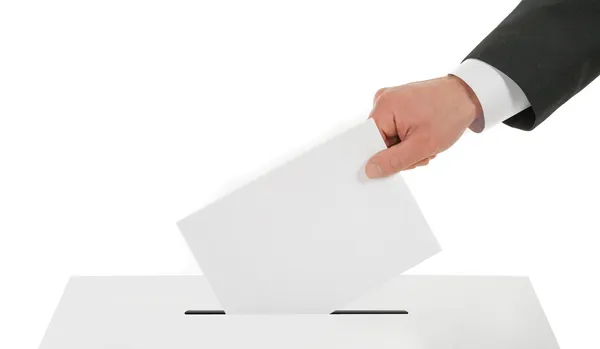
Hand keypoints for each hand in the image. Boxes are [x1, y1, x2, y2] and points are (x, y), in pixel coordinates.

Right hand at [365, 75, 481, 177]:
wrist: (468, 95)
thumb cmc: (449, 115)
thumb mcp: (421, 145)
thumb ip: (393, 161)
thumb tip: (369, 170)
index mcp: (383, 107)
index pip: (368, 141)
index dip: (382, 157)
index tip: (400, 164)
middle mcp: (382, 100)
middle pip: (379, 140)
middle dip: (399, 153)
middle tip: (421, 153)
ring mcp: (391, 100)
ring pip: (389, 137)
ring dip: (407, 147)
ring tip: (426, 144)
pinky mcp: (399, 103)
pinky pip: (395, 129)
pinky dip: (409, 138)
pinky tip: (423, 136)